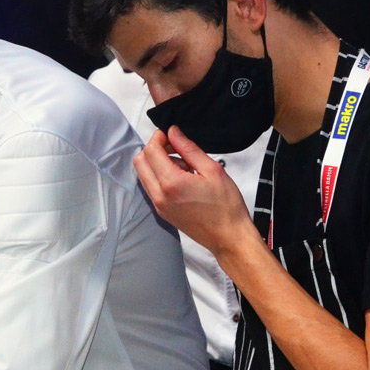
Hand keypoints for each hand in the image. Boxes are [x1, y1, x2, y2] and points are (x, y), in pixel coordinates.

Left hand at [132, 126, 258, 260]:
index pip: (151, 151)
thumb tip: (174, 132)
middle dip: (154, 149)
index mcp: (171, 183)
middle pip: (140, 162)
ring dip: (156, 163)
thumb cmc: (226, 206)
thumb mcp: (212, 170)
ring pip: (144, 175)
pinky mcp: (162, 212)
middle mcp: (159, 195)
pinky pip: (151, 187)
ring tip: (184, 165)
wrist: (228, 237)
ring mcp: (158, 205)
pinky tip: (182, 177)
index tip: (172, 134)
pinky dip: (160, 176)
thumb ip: (189, 148)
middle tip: (175, 147)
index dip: (159, 137)